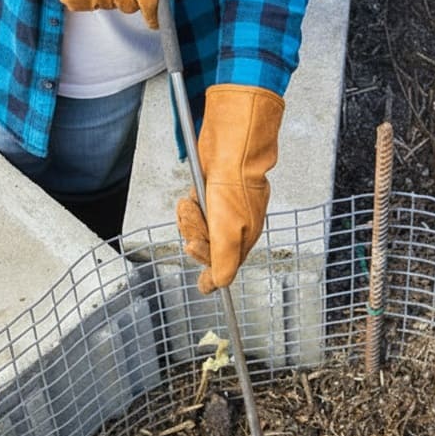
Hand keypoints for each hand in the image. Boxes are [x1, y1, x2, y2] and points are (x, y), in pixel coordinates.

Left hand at [175, 85, 283, 293]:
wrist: (232, 149)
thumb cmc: (235, 186)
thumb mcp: (229, 232)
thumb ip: (224, 261)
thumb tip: (219, 286)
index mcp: (245, 238)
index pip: (225, 266)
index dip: (211, 271)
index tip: (202, 284)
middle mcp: (235, 226)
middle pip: (206, 246)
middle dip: (196, 236)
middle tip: (198, 226)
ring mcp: (223, 211)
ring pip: (197, 229)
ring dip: (190, 218)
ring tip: (194, 205)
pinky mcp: (212, 197)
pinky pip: (193, 211)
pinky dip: (189, 206)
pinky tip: (193, 197)